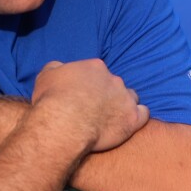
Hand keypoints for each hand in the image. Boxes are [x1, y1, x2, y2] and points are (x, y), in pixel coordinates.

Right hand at [31, 59, 149, 152]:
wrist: (65, 123)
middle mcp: (115, 80)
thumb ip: (57, 68)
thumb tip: (61, 67)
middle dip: (106, 94)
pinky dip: (137, 117)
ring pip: (131, 97)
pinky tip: (128, 122)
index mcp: (95, 67)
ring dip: (123, 104)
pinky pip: (143, 114)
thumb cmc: (52, 100)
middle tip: (94, 108)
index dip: (90, 84)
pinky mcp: (134, 118)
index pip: (97, 72)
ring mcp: (126, 98)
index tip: (82, 95)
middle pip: (114, 85)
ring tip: (111, 117)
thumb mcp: (46, 76)